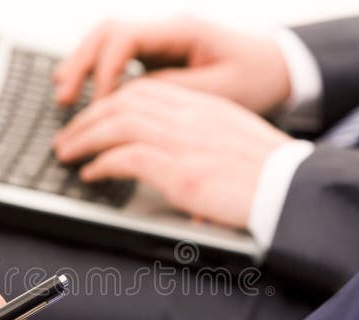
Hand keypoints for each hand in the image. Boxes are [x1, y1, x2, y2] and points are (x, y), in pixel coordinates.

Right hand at [53, 17, 291, 114]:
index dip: (104, 69)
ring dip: (82, 65)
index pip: (126, 36)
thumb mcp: (221, 92)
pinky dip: (96, 73)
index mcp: (182, 31)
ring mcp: (159, 40)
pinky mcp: (157, 56)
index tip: (98, 102)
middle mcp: (165, 29)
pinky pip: (116, 57)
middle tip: (64, 98)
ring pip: (106, 41)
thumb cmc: (257, 77)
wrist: (279, 66)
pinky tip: (82, 93)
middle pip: (107, 32)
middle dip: (80, 63)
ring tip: (62, 95)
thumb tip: (129, 104)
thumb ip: (176, 94)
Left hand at [53, 79, 292, 227]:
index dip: (112, 102)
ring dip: (84, 137)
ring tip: (66, 152)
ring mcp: (184, 140)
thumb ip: (202, 138)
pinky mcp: (180, 170)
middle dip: (88, 118)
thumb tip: (176, 155)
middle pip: (123, 102)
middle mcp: (190, 116)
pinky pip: (126, 157)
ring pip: (117, 123)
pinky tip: (90, 172)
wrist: (293, 189)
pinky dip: (102, 163)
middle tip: (68, 135)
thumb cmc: (270, 174)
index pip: (145, 91)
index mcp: (203, 105)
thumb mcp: (234, 141)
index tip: (95, 117)